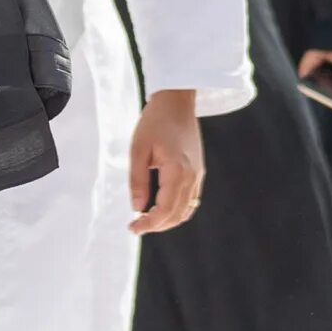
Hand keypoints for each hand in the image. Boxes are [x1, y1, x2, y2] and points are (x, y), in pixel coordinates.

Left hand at [128, 90, 204, 235]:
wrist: (177, 102)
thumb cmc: (155, 122)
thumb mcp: (138, 149)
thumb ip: (137, 181)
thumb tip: (137, 207)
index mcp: (178, 171)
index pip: (165, 210)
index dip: (149, 224)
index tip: (133, 228)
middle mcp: (192, 176)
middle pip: (177, 214)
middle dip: (157, 225)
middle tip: (136, 227)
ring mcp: (198, 175)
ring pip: (186, 210)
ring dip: (168, 220)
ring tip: (146, 220)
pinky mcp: (198, 171)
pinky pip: (191, 199)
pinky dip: (177, 210)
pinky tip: (161, 208)